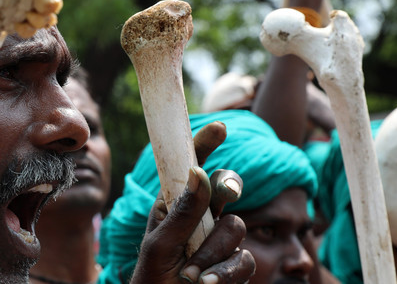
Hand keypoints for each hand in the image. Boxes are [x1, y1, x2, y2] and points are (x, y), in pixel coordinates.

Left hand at [130, 122, 254, 283]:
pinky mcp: (235, 265)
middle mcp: (202, 217)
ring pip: (235, 227)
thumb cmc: (152, 277)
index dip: (206, 144)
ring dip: (211, 252)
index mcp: (177, 204)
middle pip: (228, 187)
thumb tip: (199, 171)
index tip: (219, 127)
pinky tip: (204, 283)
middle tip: (227, 192)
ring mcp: (221, 240)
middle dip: (229, 186)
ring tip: (188, 273)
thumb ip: (183, 211)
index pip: (192, 167)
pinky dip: (224, 273)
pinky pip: (244, 260)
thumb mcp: (160, 243)